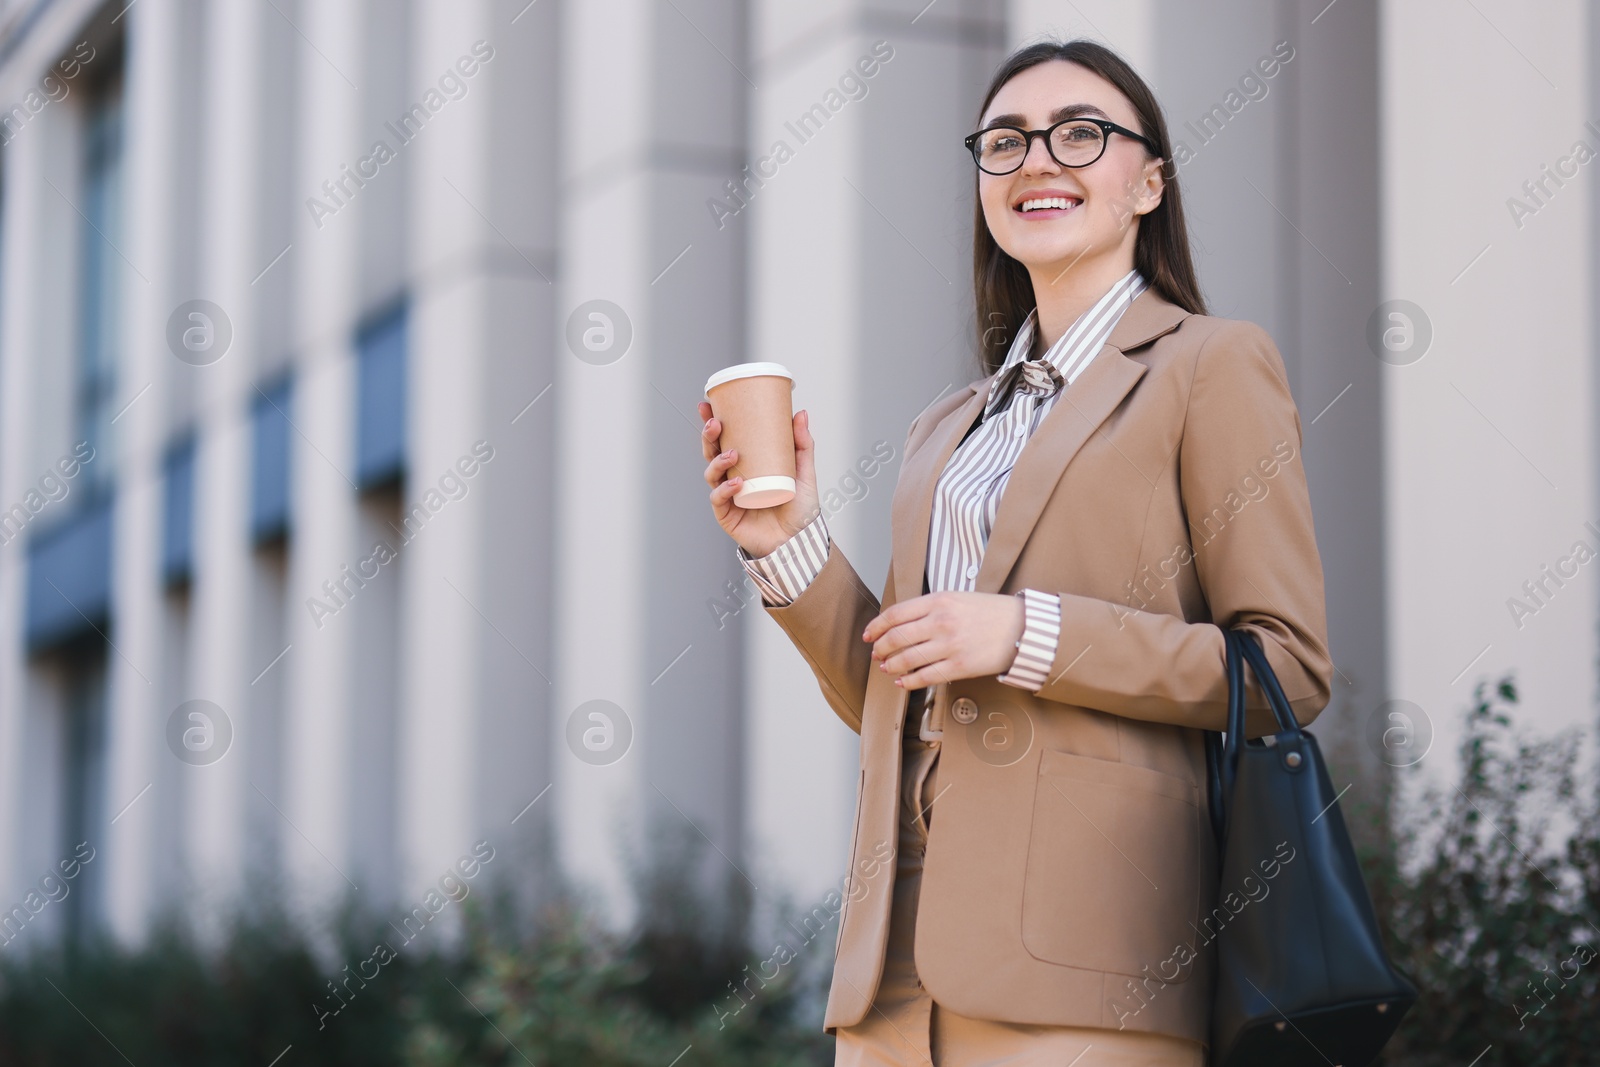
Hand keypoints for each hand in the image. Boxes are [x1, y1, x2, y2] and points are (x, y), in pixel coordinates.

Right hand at [700, 401, 820, 557]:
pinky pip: (719, 499)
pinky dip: (725, 489)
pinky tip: (735, 483)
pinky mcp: (727, 515)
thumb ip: (802, 444)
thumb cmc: (799, 508)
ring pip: (711, 473)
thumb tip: (800, 413)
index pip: (724, 440)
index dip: (712, 423)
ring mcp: (728, 496)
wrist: (799, 541)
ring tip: (732, 454)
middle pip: (712, 453)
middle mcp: (732, 477)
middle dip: (708, 437)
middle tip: (715, 424)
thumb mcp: (803, 471)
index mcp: (746, 464)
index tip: (707, 405)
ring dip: (717, 460)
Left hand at [862, 591, 1025, 689]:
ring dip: (891, 665)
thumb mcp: (956, 598)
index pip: (895, 614)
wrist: (1022, 628)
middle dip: (880, 649)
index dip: (876, 627)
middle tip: (876, 655)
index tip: (869, 635)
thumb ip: (928, 608)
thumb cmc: (989, 612)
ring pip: (907, 659)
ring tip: (886, 668)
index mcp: (938, 601)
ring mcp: (950, 645)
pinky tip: (901, 682)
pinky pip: (925, 677)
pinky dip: (908, 681)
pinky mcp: (959, 666)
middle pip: (896, 638)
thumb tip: (899, 625)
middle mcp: (941, 622)